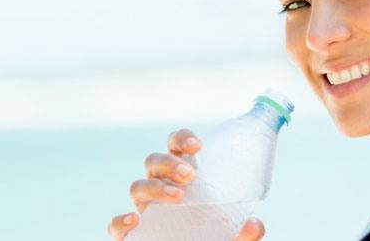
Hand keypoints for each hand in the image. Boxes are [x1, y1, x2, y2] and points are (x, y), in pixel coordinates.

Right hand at [107, 128, 265, 240]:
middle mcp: (158, 186)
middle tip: (190, 176)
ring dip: (154, 187)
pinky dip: (119, 221)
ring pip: (136, 186)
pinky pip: (115, 225)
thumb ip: (244, 230)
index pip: (175, 145)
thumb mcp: (233, 233)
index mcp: (180, 175)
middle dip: (168, 163)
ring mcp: (144, 208)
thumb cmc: (213, 236)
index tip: (198, 145)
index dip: (182, 139)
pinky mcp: (132, 234)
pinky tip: (133, 220)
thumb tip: (255, 226)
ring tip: (177, 196)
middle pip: (153, 161)